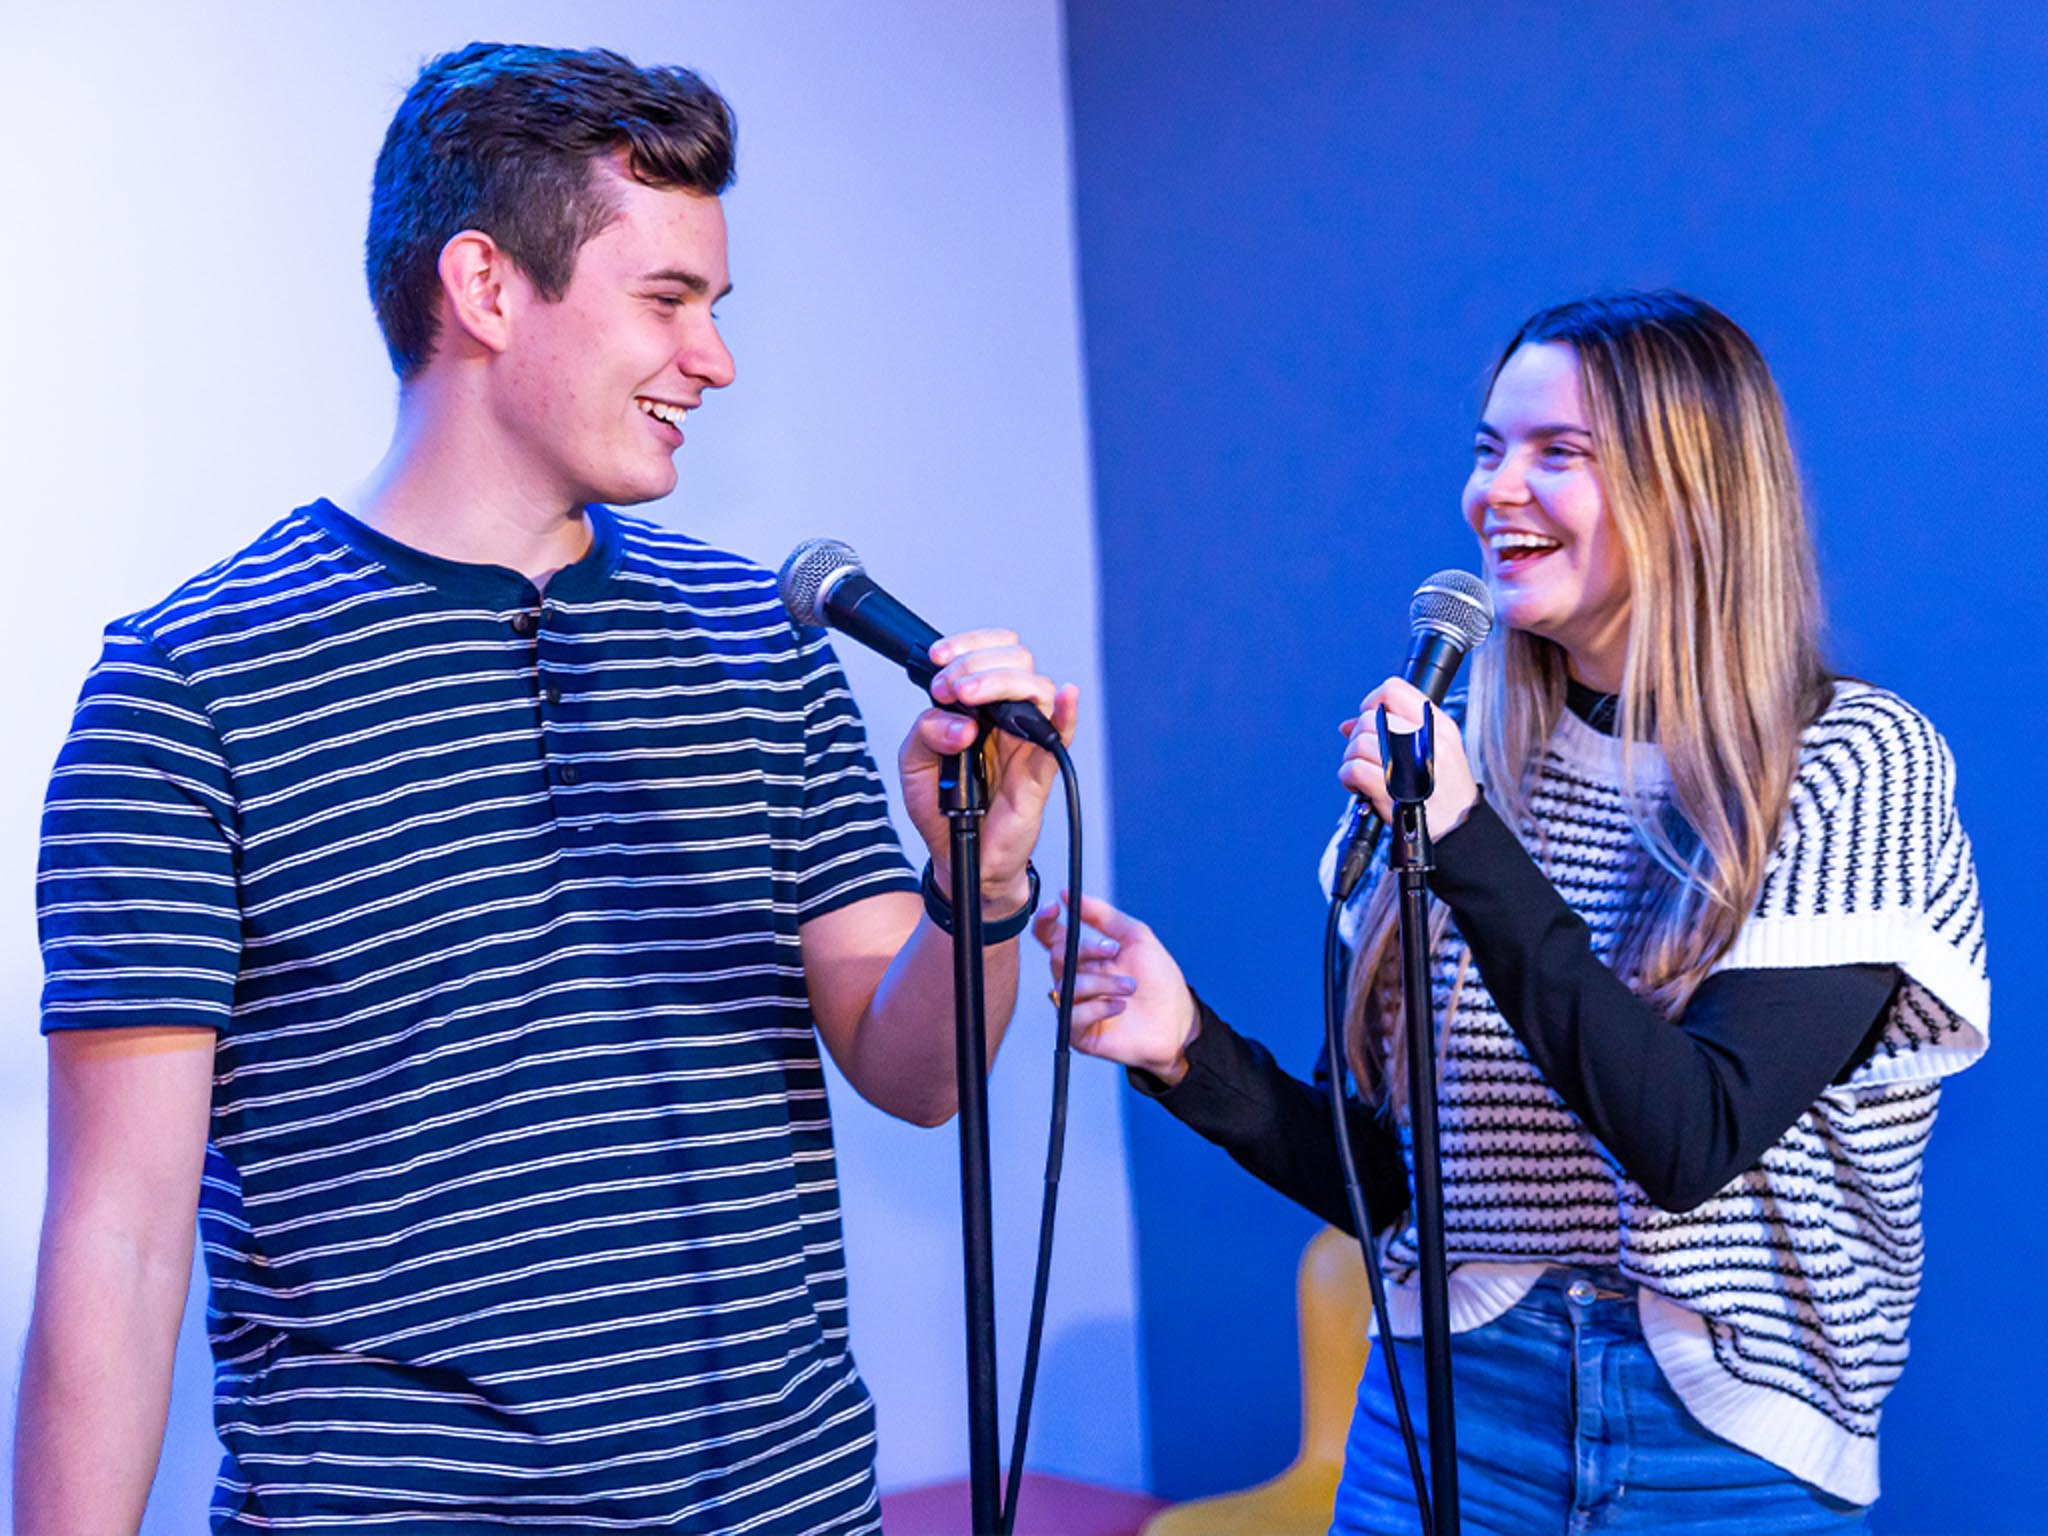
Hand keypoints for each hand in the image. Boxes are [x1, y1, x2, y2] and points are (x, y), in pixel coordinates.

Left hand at [899, 628, 1080, 910]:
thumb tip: (963, 720)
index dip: (968, 645)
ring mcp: (1026, 741)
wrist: (960, 856)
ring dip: (1001, 680)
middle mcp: (1006, 717)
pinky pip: (1061, 736)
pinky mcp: (1041, 770)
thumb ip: (927, 731)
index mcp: (979, 706)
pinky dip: (1068, 713)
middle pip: (1016, 661)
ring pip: (1036, 688)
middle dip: (976, 662)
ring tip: (969, 694)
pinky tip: (1067, 697)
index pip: (989, 653)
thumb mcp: (914, 764)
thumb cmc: (943, 809)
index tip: (940, 659)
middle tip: (949, 688)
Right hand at [1032, 892, 1197, 1083]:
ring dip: (1102, 982)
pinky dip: (1099, 1007)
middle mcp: (1075, 979)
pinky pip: (1073, 1015)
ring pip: (1067, 986)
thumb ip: (1103, 915)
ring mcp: (1075, 1006)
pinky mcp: (1079, 1033)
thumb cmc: (1159, 979)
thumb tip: (1069, 894)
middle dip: (1087, 951)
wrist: (1176, 1019)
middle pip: (1057, 957)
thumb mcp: (1135, 937)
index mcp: (1084, 956)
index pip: (1050, 936)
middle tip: (1114, 952)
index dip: (1045, 920)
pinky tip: (1120, 1007)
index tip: (1055, 907)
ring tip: (1130, 987)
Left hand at [1338, 676, 1478, 840]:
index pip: (1394, 690)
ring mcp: (1410, 765)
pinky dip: (1348, 777)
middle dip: (1358, 735)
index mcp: (1438, 725)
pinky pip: (1355, 769)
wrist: (1459, 827)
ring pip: (1359, 742)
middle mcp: (1426, 740)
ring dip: (1351, 757)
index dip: (1372, 701)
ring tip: (1362, 771)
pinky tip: (1357, 786)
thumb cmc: (1443, 788)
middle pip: (1370, 717)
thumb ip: (1395, 730)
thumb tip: (1348, 724)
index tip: (1370, 719)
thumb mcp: (1435, 749)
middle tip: (1365, 754)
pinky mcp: (1393, 790)